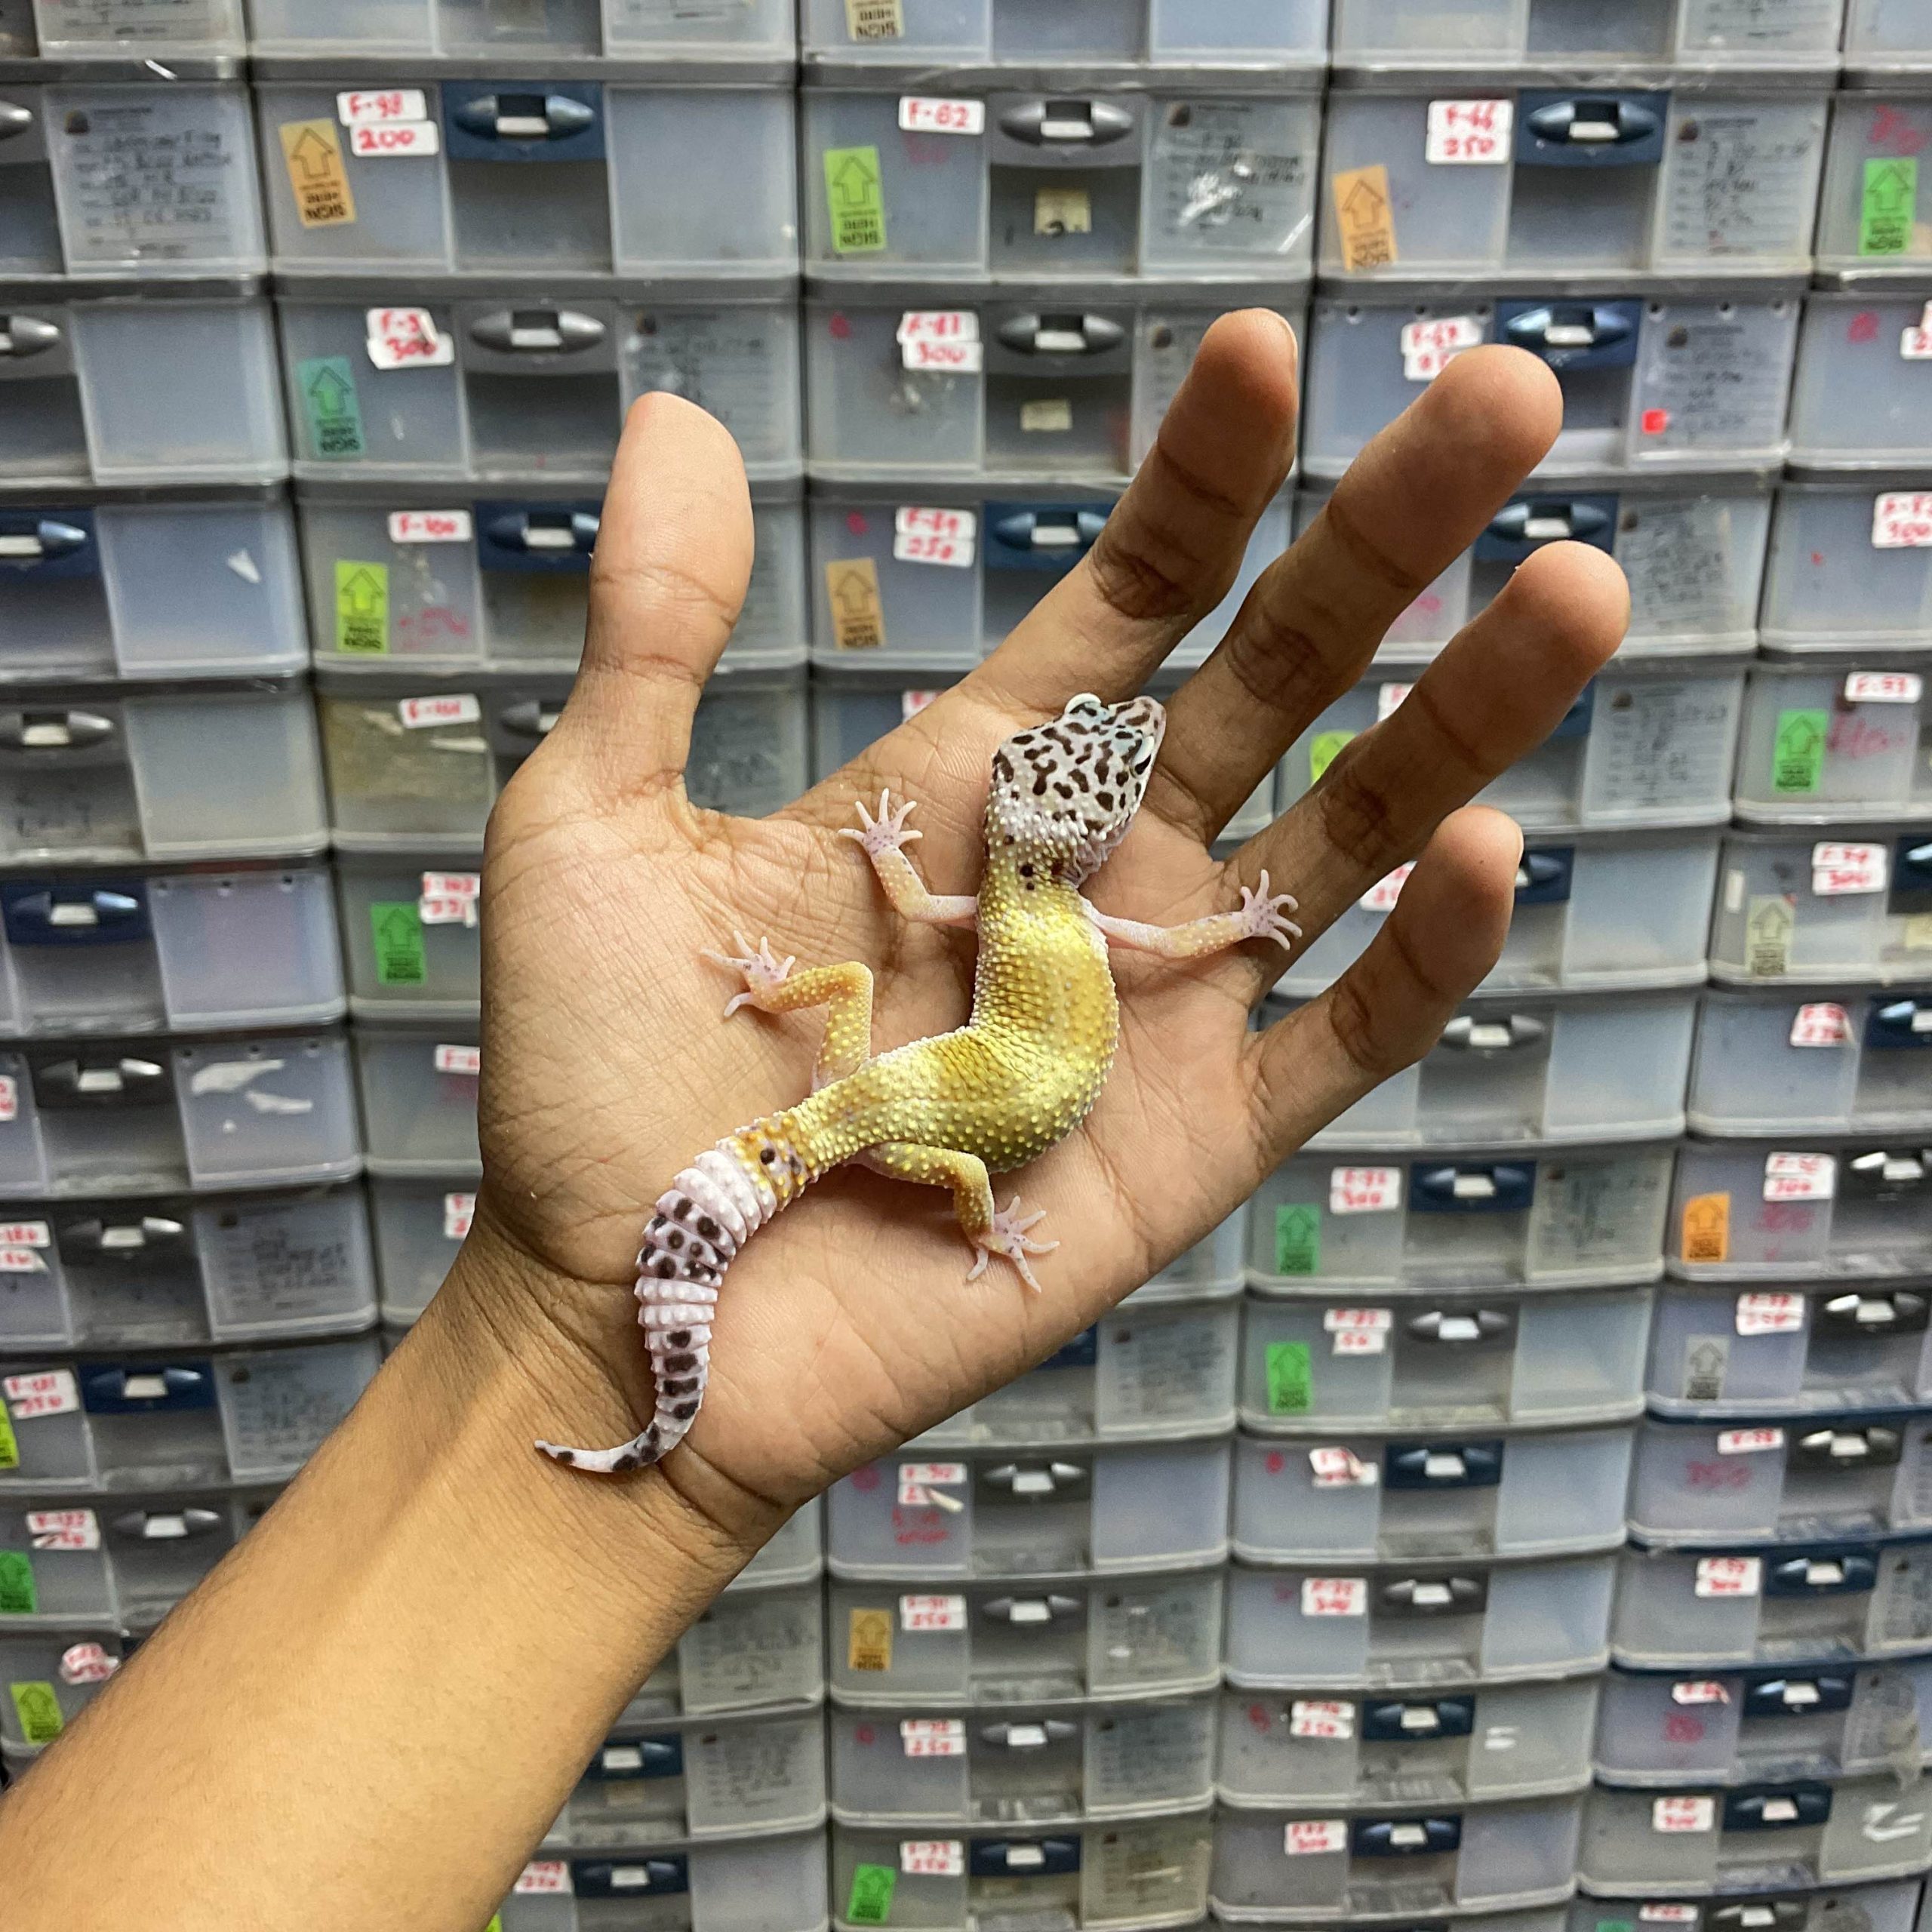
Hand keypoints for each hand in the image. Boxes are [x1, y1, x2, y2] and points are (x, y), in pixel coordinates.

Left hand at [459, 312, 1627, 1551]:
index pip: (1133, 595)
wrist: (632, 1315)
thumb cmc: (593, 1086)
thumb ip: (656, 633)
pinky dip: (1426, 959)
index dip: (1203, 477)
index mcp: (979, 780)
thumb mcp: (596, 825)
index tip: (1261, 350)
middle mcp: (1096, 872)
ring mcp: (1161, 1008)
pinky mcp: (1194, 1147)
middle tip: (1502, 398)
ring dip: (1464, 719)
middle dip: (1386, 544)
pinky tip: (1485, 851)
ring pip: (1351, 836)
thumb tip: (679, 420)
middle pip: (1276, 677)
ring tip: (1574, 588)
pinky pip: (1341, 1040)